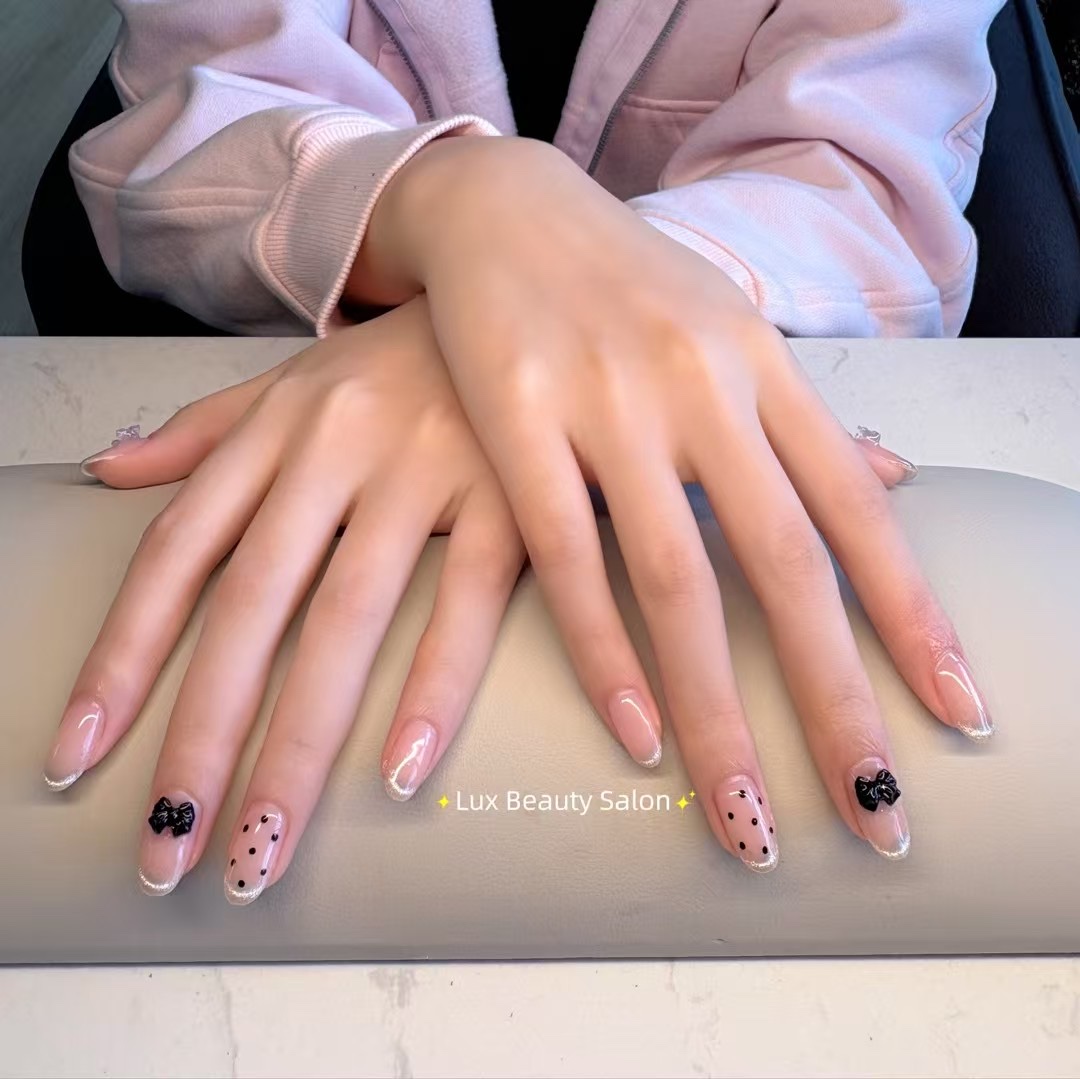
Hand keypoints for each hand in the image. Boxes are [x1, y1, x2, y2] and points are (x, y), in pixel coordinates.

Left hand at [43, 298, 524, 902]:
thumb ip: (203, 432)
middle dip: (201, 737)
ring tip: (261, 851)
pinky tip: (399, 771)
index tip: (80, 755)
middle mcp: (333, 451)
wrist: (514, 285)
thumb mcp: (291, 380)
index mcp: (275, 430)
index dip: (122, 658)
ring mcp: (422, 472)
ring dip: (299, 744)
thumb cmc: (401, 358)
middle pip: (250, 609)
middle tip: (168, 852)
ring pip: (345, 619)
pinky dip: (434, 686)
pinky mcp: (509, 495)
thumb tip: (112, 472)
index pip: (178, 554)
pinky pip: (469, 600)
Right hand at [354, 136, 992, 869]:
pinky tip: (636, 735)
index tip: (959, 717)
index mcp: (764, 370)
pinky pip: (567, 555)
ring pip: (678, 581)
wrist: (503, 204)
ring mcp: (609, 403)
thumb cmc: (623, 282)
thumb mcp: (731, 333)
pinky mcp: (517, 419)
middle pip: (786, 567)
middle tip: (875, 813)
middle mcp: (704, 387)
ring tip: (748, 819)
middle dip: (837, 701)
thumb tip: (895, 481)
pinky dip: (602, 652)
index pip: (859, 513)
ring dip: (720, 712)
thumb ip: (808, 419)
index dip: (916, 619)